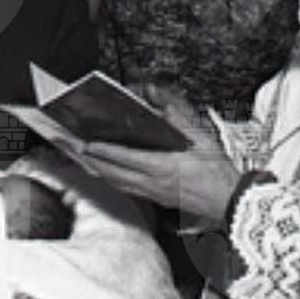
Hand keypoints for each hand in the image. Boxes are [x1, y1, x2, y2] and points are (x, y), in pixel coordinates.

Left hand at [64, 93, 240, 228]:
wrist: (231, 201)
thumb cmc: (218, 170)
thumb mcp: (200, 137)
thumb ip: (177, 116)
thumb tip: (156, 97)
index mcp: (162, 167)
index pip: (123, 158)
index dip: (102, 150)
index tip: (84, 143)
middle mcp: (152, 183)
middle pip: (111, 172)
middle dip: (88, 159)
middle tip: (68, 147)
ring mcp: (152, 194)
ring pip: (115, 182)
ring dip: (95, 169)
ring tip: (78, 157)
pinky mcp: (156, 199)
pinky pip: (125, 188)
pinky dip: (109, 178)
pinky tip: (103, 172)